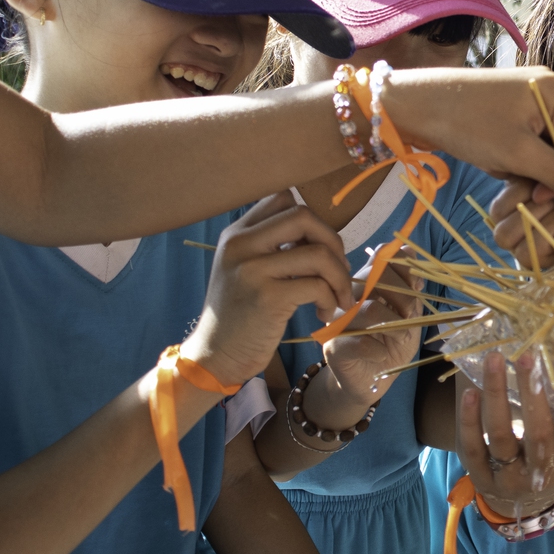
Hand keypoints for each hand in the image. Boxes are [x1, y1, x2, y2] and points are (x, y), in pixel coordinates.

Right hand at [184, 195, 354, 387]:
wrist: (214, 355)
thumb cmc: (239, 314)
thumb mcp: (244, 268)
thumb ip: (270, 245)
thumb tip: (319, 232)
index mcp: (236, 233)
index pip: (283, 198)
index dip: (312, 219)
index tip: (318, 246)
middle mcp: (240, 244)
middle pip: (304, 216)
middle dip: (333, 242)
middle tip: (338, 270)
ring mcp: (252, 269)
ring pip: (319, 253)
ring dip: (340, 277)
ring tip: (337, 297)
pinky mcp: (268, 298)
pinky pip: (317, 285)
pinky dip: (331, 299)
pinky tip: (324, 313)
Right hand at [318, 265, 423, 413]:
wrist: (370, 380)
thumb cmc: (390, 344)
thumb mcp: (409, 315)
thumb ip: (410, 289)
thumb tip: (410, 255)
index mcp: (366, 282)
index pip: (380, 256)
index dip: (402, 264)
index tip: (417, 285)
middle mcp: (348, 296)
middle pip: (373, 277)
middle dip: (403, 295)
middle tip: (411, 315)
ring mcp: (338, 321)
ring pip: (368, 310)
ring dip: (395, 324)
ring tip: (403, 336)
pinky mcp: (333, 347)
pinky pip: (359, 341)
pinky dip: (378, 349)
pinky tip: (382, 355)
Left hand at [379, 67, 553, 202]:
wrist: (415, 105)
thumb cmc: (468, 125)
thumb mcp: (518, 154)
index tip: (545, 197)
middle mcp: (551, 92)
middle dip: (545, 171)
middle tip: (518, 184)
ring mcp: (530, 100)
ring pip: (547, 150)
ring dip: (527, 168)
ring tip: (499, 166)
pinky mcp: (512, 111)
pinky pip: (528, 144)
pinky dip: (514, 159)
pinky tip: (492, 160)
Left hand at [457, 352, 553, 518]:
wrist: (522, 503)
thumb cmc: (552, 460)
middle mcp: (542, 473)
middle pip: (538, 435)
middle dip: (533, 394)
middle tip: (527, 357)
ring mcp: (509, 478)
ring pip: (501, 436)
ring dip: (496, 394)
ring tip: (495, 360)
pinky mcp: (481, 476)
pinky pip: (473, 447)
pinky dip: (470, 419)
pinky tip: (471, 392)